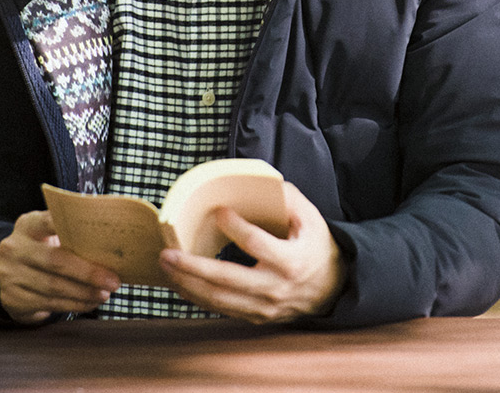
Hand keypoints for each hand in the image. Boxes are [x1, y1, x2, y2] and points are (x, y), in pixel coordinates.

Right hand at [0, 210, 120, 323]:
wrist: (12, 276)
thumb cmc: (44, 250)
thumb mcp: (50, 236)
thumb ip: (72, 235)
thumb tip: (112, 245)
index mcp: (28, 225)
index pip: (48, 221)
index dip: (67, 224)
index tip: (93, 230)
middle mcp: (14, 248)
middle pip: (55, 260)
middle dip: (88, 273)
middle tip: (113, 281)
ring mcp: (10, 275)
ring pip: (53, 286)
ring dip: (84, 293)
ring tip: (105, 294)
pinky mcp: (12, 298)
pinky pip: (49, 303)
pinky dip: (74, 305)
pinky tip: (90, 303)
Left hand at [159, 182, 343, 323]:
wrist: (332, 288)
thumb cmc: (316, 248)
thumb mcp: (313, 220)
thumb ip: (290, 200)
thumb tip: (265, 183)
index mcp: (291, 261)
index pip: (256, 244)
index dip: (235, 227)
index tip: (218, 211)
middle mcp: (276, 288)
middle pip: (228, 279)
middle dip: (193, 267)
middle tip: (168, 253)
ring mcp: (264, 307)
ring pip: (219, 299)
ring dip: (188, 284)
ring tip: (167, 266)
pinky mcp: (256, 316)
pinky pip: (221, 309)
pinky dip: (198, 296)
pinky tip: (181, 282)